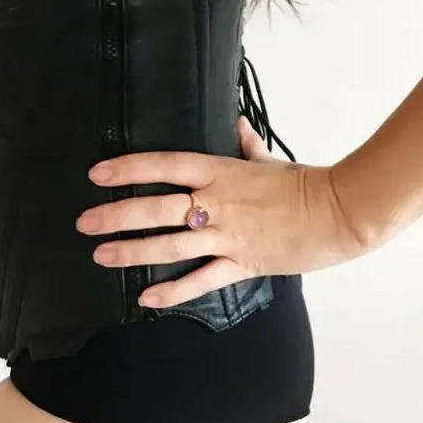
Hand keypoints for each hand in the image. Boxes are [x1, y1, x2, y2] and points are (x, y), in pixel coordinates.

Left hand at [76, 115, 368, 308]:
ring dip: (133, 251)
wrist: (338, 211)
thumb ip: (247, 144)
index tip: (97, 174)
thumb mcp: (269, 161)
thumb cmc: (302, 183)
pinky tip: (146, 298)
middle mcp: (216, 202)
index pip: (164, 165)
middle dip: (116, 214)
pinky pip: (202, 280)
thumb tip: (238, 124)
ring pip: (171, 244)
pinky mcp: (242, 264)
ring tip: (101, 255)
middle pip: (157, 207)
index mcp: (219, 171)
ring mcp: (227, 234)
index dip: (128, 168)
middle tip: (84, 222)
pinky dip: (173, 291)